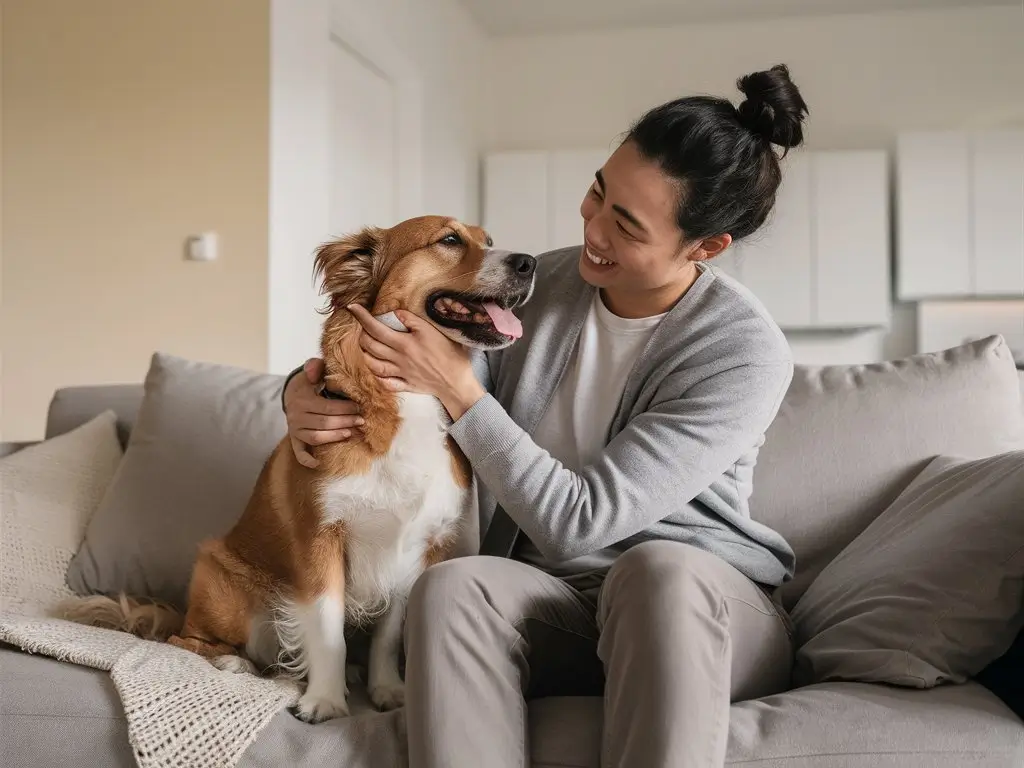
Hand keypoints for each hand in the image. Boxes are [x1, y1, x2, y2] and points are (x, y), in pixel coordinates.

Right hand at [284, 358, 363, 467]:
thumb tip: (316, 367)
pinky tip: (319, 463)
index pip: (327, 407)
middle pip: (324, 423)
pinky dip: (307, 460)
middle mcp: (296, 416)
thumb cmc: (309, 383)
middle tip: (362, 421)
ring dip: (335, 437)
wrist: (292, 394)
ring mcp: (295, 429)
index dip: (345, 409)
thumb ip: (315, 366)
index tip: (360, 407)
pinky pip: (299, 453)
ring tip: (351, 433)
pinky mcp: (294, 439)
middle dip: (345, 422)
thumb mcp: (312, 371)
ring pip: (316, 437)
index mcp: (302, 399)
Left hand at [347, 306, 485, 419]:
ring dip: (364, 354)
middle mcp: (399, 359)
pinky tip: (374, 370)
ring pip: (373, 364)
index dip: (362, 317)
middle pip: (370, 346)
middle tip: (362, 327)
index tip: (352, 307)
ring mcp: (401, 373)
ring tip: (364, 346)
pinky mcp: (406, 385)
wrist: (457, 382)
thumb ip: (413, 321)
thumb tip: (396, 313)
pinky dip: (376, 376)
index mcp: (405, 343)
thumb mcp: (433, 331)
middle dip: (361, 334)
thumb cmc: (450, 354)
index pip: (376, 328)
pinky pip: (384, 383)